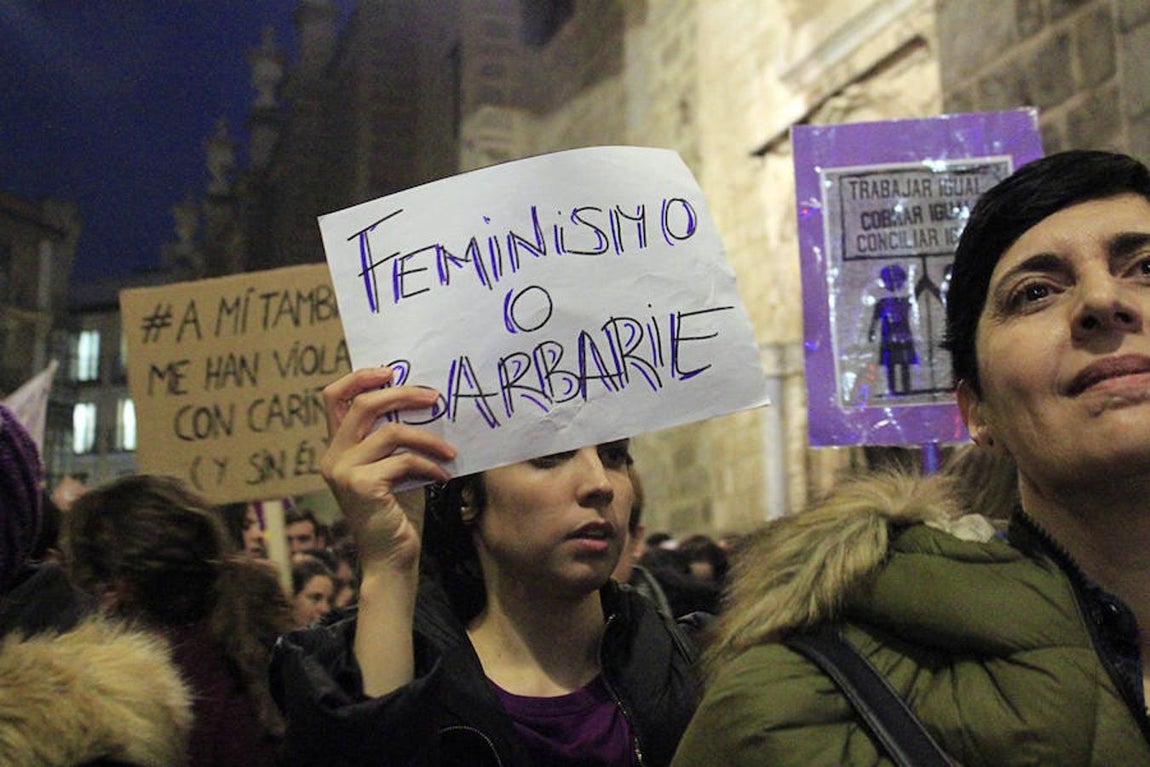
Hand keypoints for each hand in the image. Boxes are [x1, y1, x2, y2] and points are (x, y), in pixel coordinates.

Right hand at [320, 367, 455, 570]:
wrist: (391, 559)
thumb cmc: (397, 512)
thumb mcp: (394, 467)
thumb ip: (394, 437)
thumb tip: (423, 399)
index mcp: (338, 447)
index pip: (334, 397)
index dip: (360, 377)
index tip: (390, 371)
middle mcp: (333, 456)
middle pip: (364, 404)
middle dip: (403, 394)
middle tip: (435, 397)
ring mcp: (344, 471)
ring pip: (391, 432)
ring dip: (429, 437)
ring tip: (450, 451)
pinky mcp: (361, 485)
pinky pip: (403, 460)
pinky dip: (429, 465)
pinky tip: (443, 477)